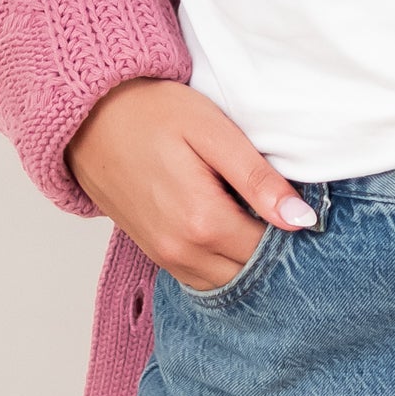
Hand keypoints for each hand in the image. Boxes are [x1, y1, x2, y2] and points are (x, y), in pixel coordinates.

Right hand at [65, 78, 314, 291]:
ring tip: (260, 219)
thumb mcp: (214, 133)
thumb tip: (301, 220)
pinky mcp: (153, 251)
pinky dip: (221, 262)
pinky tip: (232, 231)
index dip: (293, 231)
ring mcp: (163, 256)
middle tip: (287, 214)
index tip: (304, 208)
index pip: (268, 250)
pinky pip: (199, 275)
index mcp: (202, 222)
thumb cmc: (153, 113)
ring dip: (246, 259)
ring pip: (224, 281)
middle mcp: (180, 250)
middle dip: (273, 251)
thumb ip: (258, 180)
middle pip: (248, 272)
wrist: (90, 116)